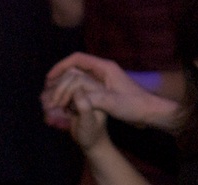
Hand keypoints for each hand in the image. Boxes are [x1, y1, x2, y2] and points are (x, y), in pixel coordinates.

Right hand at [41, 53, 181, 131]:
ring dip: (65, 86)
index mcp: (104, 68)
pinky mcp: (104, 89)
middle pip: (75, 67)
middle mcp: (102, 70)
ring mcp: (103, 80)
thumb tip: (73, 96)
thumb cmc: (133, 105)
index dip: (60, 67)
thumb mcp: (112, 102)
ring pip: (78, 78)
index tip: (49, 78)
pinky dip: (73, 93)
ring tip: (54, 97)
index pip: (77, 59)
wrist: (149, 112)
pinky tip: (67, 104)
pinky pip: (84, 87)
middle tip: (48, 90)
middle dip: (60, 78)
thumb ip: (92, 98)